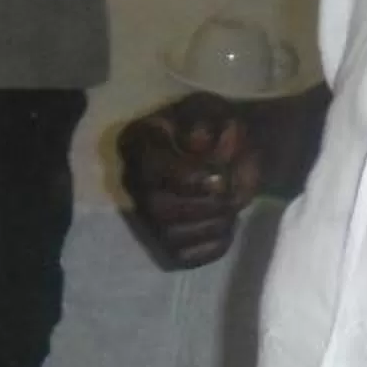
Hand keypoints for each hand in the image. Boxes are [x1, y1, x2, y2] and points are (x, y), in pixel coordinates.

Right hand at [117, 93, 263, 269]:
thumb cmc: (218, 128)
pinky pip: (185, 257)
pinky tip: (227, 225)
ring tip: (232, 205)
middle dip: (204, 204)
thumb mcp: (213, 110)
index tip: (220, 176)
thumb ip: (205, 120)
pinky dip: (214, 245)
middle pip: (158, 207)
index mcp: (137, 142)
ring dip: (213, 224)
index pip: (149, 167)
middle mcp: (132, 181)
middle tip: (231, 191)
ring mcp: (146, 214)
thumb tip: (196, 144)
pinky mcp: (164, 241)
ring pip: (171, 235)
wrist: (234, 151)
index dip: (186, 177)